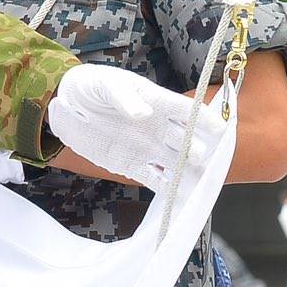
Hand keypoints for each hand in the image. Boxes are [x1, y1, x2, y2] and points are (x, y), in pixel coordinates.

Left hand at [47, 63, 203, 188]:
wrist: (67, 108)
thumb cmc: (91, 87)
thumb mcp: (105, 86)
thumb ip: (123, 98)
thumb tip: (142, 113)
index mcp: (157, 102)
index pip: (186, 111)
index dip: (204, 119)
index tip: (220, 130)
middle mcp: (160, 127)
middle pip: (186, 141)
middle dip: (196, 151)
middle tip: (202, 162)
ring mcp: (149, 148)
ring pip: (176, 164)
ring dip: (188, 175)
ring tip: (200, 189)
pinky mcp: (133, 165)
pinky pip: (155, 179)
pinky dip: (167, 190)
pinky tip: (179, 200)